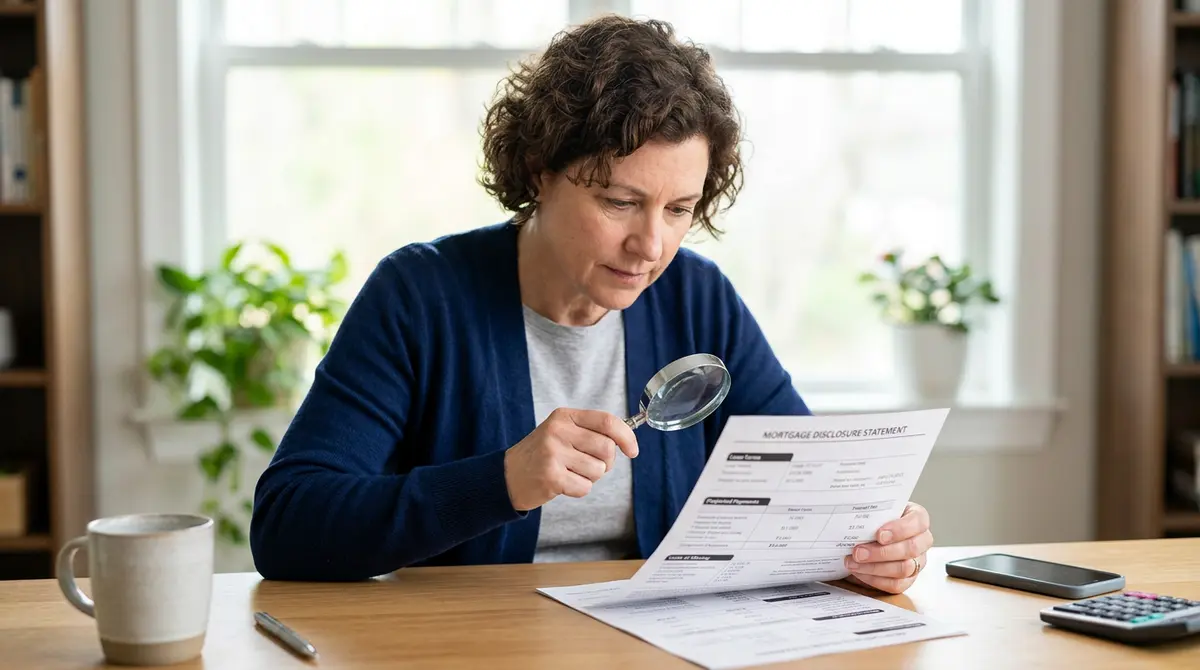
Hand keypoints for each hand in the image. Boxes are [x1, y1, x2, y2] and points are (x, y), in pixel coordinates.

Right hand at [503, 407, 638, 510]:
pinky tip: (562, 483)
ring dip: (589, 477)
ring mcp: (553, 453)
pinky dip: (578, 489)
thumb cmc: (542, 454)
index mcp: (565, 416)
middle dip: (605, 463)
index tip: (632, 451)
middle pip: (607, 449)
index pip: (607, 421)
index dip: (626, 437)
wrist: (508, 475)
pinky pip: (585, 487)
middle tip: (588, 465)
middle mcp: (558, 431)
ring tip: (569, 472)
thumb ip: (590, 432)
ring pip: (598, 470)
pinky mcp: (551, 476)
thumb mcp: (562, 432)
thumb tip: (626, 441)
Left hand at [843, 502, 932, 593]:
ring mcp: (918, 561)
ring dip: (875, 568)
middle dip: (881, 552)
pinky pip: (896, 584)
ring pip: (904, 569)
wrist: (870, 534)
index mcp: (918, 518)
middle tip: (858, 552)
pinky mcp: (908, 579)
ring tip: (853, 563)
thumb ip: (872, 512)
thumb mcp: (876, 510)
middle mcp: (922, 541)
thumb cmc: (876, 520)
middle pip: (911, 549)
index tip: (879, 535)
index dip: (900, 529)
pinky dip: (875, 579)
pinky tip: (860, 572)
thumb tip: (853, 517)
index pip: (918, 522)